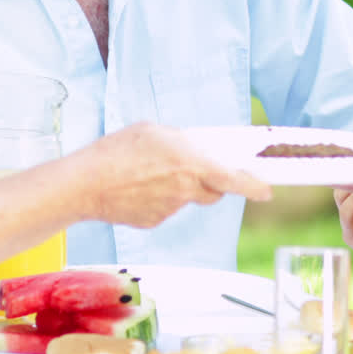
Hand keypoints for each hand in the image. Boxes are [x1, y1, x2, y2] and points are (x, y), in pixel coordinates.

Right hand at [81, 122, 271, 226]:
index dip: (254, 186)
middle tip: (195, 170)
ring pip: (187, 198)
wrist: (84, 184)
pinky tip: (136, 188)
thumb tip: (191, 149)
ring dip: (179, 187)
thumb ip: (180, 140)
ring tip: (149, 174)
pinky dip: (158, 199)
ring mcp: (171, 209)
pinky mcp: (154, 222)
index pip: (233, 179)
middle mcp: (185, 190)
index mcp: (190, 164)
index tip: (268, 191)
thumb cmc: (117, 151)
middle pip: (213, 191)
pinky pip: (166, 208)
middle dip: (212, 183)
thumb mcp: (154, 131)